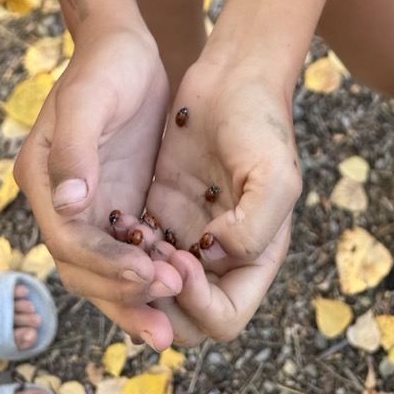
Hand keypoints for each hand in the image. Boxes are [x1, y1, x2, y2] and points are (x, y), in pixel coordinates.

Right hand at [14, 27, 182, 348]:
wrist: (124, 45)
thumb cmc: (105, 64)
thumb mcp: (88, 98)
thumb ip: (75, 149)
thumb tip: (69, 203)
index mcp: (42, 179)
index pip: (70, 240)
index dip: (106, 264)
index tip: (147, 275)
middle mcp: (59, 201)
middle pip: (83, 267)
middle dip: (121, 295)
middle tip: (164, 319)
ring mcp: (88, 205)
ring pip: (105, 268)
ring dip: (134, 297)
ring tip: (170, 324)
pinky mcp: (117, 202)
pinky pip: (129, 250)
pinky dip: (148, 272)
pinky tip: (179, 288)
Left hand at [143, 59, 301, 342]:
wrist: (233, 74)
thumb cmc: (261, 122)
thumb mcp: (274, 175)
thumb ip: (254, 228)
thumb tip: (212, 257)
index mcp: (256, 257)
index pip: (223, 319)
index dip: (198, 305)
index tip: (183, 258)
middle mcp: (221, 255)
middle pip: (184, 317)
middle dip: (159, 300)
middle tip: (147, 256)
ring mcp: (187, 233)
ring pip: (153, 287)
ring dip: (136, 275)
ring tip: (132, 233)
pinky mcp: (160, 209)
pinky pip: (136, 248)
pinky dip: (123, 246)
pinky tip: (119, 218)